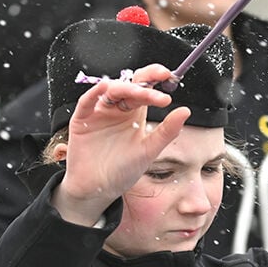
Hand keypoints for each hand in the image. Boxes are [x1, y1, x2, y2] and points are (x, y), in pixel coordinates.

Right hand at [52, 65, 188, 226]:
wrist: (98, 190)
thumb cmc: (122, 171)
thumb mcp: (149, 151)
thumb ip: (166, 131)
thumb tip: (185, 111)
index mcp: (134, 114)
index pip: (145, 89)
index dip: (155, 79)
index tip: (168, 76)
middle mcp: (117, 109)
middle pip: (129, 86)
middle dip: (144, 81)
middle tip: (158, 80)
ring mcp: (99, 113)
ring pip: (111, 91)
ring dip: (125, 88)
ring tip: (139, 91)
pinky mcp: (82, 120)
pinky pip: (87, 102)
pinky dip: (94, 94)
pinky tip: (105, 88)